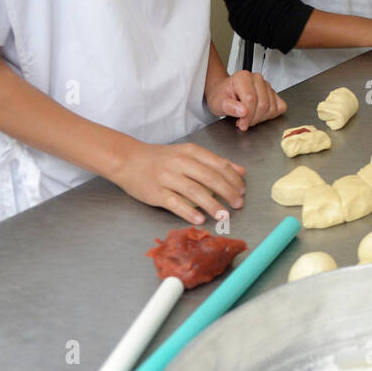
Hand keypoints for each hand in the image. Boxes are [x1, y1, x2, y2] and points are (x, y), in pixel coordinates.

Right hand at [113, 141, 246, 224]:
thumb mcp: (188, 153)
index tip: (243, 191)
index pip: (219, 165)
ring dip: (212, 204)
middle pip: (210, 178)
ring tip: (224, 215)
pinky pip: (175, 203)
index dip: (233, 179)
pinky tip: (200, 219)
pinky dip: (188, 211)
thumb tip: (240, 172)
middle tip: (238, 204)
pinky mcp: (155, 192)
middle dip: (228, 192)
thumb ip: (214, 162)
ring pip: (194, 191)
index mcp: (191, 152)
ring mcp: (167, 177)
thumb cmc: (162, 159)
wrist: (128, 160)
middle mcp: (180, 163)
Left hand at [207, 70, 286, 130]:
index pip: (251, 99)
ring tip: (249, 118)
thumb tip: (243, 111)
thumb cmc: (222, 96)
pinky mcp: (274, 93)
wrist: (224, 93)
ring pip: (272, 107)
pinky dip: (270, 115)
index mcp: (243, 77)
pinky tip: (259, 114)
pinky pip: (280, 107)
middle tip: (244, 122)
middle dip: (253, 118)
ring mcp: (267, 85)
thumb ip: (229, 107)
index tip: (241, 124)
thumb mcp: (218, 103)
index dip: (247, 116)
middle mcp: (256, 79)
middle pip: (263, 104)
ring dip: (261, 118)